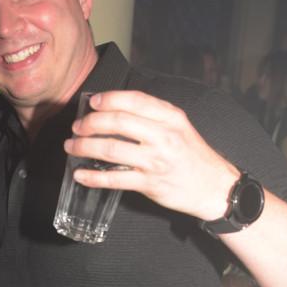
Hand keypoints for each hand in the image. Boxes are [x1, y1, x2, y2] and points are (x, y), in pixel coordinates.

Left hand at [65, 90, 238, 221]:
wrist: (215, 187)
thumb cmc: (194, 157)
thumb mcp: (180, 127)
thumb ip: (153, 117)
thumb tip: (117, 110)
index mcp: (171, 117)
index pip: (134, 100)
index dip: (108, 99)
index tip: (92, 103)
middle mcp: (163, 136)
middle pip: (118, 122)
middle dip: (90, 123)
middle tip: (77, 127)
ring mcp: (156, 161)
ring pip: (111, 150)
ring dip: (85, 147)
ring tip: (71, 147)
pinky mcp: (150, 184)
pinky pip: (114, 179)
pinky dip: (93, 177)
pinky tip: (80, 175)